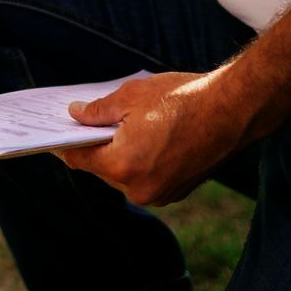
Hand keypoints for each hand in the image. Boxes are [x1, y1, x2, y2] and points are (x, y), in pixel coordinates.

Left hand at [54, 71, 252, 206]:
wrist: (236, 110)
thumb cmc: (183, 98)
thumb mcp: (131, 96)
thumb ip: (98, 111)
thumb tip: (76, 115)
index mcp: (122, 165)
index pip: (80, 158)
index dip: (65, 144)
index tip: (54, 135)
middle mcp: (139, 189)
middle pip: (102, 169)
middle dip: (95, 146)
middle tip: (84, 124)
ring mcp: (161, 194)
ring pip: (125, 174)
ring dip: (119, 154)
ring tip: (117, 128)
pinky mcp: (178, 191)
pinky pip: (147, 177)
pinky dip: (141, 161)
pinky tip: (144, 138)